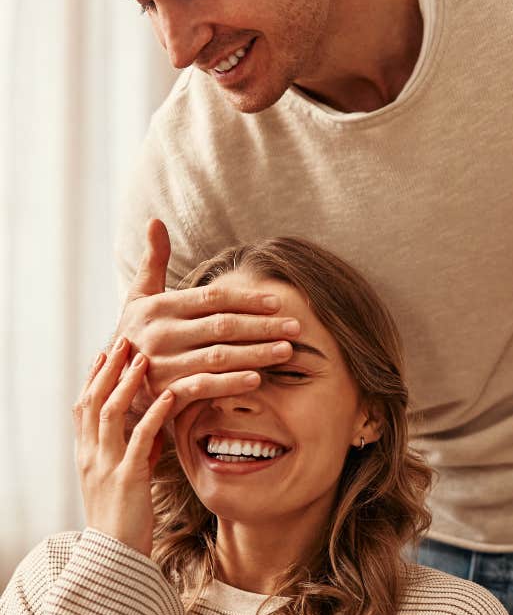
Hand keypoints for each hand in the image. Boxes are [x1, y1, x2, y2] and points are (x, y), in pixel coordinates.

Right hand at [73, 338, 174, 555]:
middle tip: (123, 340)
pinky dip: (154, 414)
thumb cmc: (123, 519)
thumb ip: (136, 452)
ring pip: (110, 414)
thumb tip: (153, 430)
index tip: (105, 351)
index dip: (93, 377)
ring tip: (142, 358)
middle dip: (108, 369)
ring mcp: (106, 466)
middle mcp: (91, 456)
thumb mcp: (125, 479)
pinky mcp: (128, 478)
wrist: (114, 558)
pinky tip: (168, 395)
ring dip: (126, 382)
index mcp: (87, 455)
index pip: (84, 407)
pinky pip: (139, 439)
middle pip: (93, 402)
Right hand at [118, 218, 301, 407]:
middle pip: (222, 327)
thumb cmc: (137, 334)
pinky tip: (258, 380)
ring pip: (219, 357)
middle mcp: (161, 335)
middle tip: (295, 327)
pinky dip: (231, 384)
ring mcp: (163, 365)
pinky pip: (204, 387)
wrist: (114, 383)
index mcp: (159, 307)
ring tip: (287, 351)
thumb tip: (155, 220)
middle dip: (262, 326)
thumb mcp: (139, 296)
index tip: (277, 302)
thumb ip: (153, 260)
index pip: (212, 299)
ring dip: (257, 354)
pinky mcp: (165, 393)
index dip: (246, 299)